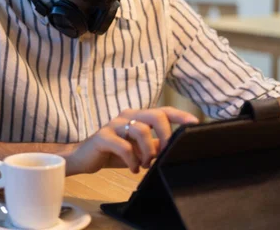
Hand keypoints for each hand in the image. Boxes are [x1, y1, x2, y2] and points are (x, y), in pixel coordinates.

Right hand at [63, 108, 198, 175]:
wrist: (84, 158)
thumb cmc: (114, 152)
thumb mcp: (139, 150)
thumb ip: (155, 146)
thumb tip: (177, 147)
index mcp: (137, 116)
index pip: (162, 111)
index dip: (180, 115)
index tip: (195, 123)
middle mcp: (127, 116)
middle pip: (155, 115)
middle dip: (166, 135)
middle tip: (164, 152)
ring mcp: (114, 125)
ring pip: (141, 130)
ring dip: (147, 151)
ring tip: (145, 164)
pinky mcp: (103, 136)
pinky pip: (123, 146)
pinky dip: (132, 160)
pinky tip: (133, 168)